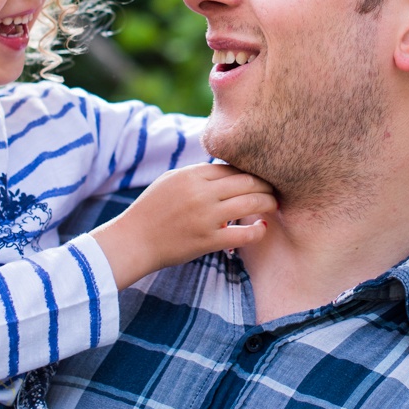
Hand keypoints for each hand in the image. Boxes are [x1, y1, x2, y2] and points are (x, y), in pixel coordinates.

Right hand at [91, 163, 274, 288]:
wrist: (133, 241)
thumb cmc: (151, 210)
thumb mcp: (170, 181)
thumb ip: (197, 174)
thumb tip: (225, 170)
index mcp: (192, 175)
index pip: (233, 167)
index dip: (251, 172)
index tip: (260, 177)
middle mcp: (201, 193)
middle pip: (247, 181)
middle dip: (266, 184)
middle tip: (275, 189)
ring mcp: (205, 217)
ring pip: (250, 202)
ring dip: (267, 203)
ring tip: (273, 205)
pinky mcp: (207, 240)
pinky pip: (243, 234)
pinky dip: (258, 230)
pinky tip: (262, 227)